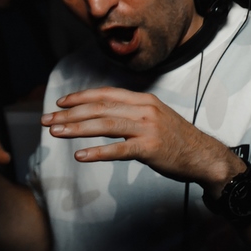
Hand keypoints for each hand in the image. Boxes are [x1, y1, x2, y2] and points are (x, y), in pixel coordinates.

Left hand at [41, 87, 239, 188]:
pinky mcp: (150, 149)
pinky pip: (118, 150)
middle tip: (47, 121)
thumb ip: (131, 113)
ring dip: (76, 129)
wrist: (203, 156)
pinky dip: (97, 152)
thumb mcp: (156, 117)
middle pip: (100, 108)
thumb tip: (102, 114)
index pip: (106, 94)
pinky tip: (80, 155)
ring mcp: (148, 129)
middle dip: (69, 114)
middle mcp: (145, 110)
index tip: (59, 104)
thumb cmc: (177, 139)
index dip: (80, 97)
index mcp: (144, 100)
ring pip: (105, 125)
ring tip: (55, 134)